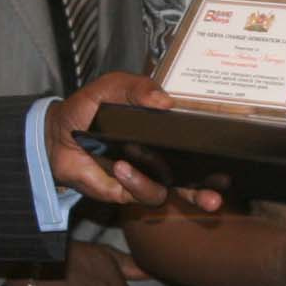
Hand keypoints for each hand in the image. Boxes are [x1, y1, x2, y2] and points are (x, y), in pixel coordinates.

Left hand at [44, 73, 224, 210]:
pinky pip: (140, 194)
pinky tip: (119, 168)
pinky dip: (132, 182)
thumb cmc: (87, 108)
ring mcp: (144, 176)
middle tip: (215, 199)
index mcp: (163, 131)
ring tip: (126, 165)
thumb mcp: (111, 87)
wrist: (56, 133)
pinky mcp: (126, 191)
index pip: (194, 142)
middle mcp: (159, 157)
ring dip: (150, 182)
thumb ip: (137, 87)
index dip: (214, 151)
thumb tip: (165, 100)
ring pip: (167, 193)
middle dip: (206, 194)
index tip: (228, 156)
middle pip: (193, 180)